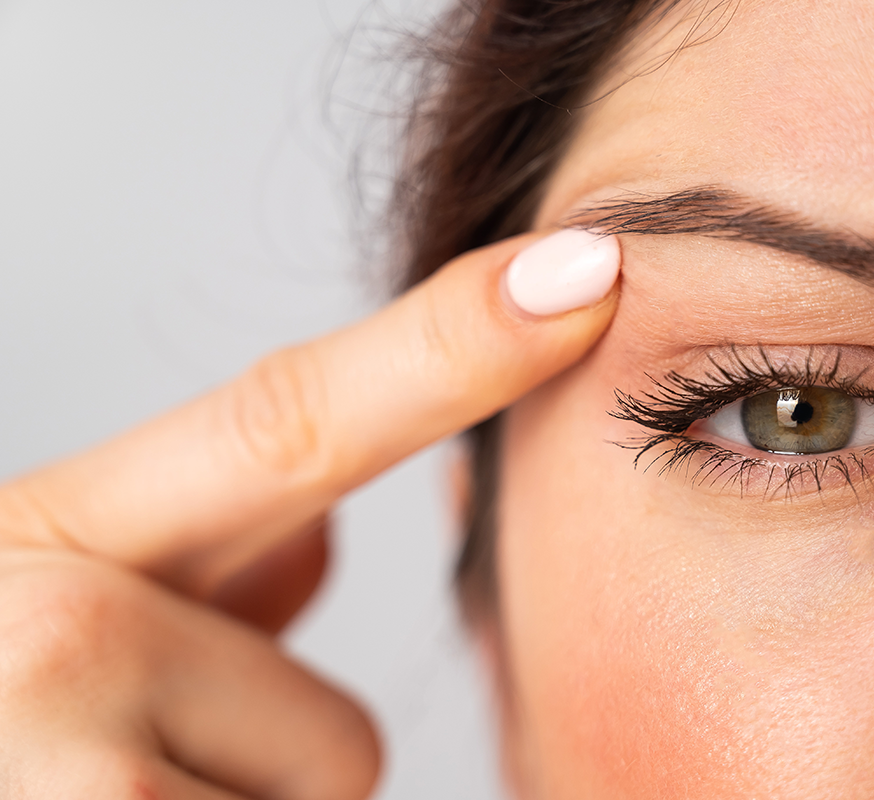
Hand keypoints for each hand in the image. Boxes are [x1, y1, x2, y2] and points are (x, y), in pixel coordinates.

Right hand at [0, 230, 619, 798]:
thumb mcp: (34, 624)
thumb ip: (193, 566)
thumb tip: (319, 527)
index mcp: (42, 544)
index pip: (293, 418)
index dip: (455, 343)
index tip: (591, 269)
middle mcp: (39, 631)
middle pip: (333, 737)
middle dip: (249, 784)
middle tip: (91, 784)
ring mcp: (57, 779)